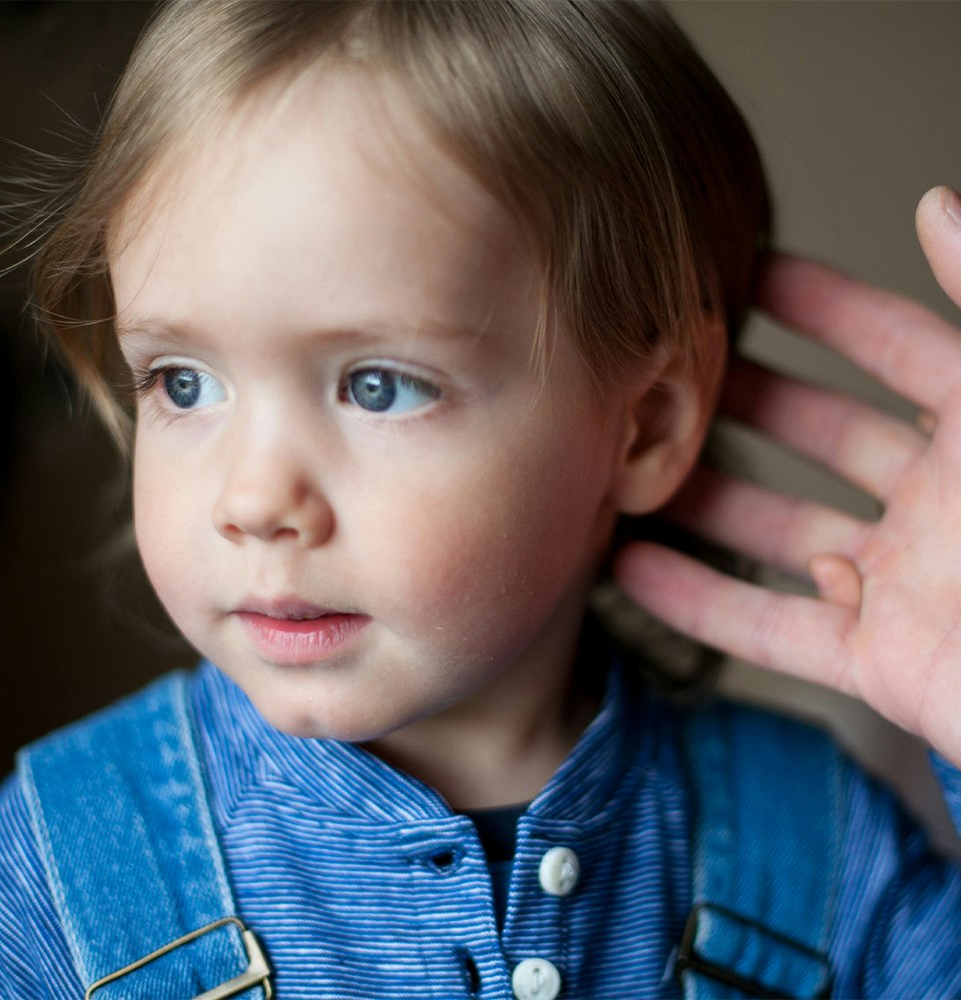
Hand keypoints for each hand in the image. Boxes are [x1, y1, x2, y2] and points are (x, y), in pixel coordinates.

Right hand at [615, 187, 960, 764]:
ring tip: (632, 468)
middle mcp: (937, 505)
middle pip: (818, 437)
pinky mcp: (876, 661)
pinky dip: (699, 603)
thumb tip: (936, 203)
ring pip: (779, 531)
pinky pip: (772, 630)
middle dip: (745, 400)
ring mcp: (900, 584)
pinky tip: (632, 570)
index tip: (748, 275)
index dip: (825, 307)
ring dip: (705, 500)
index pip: (893, 348)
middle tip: (670, 369)